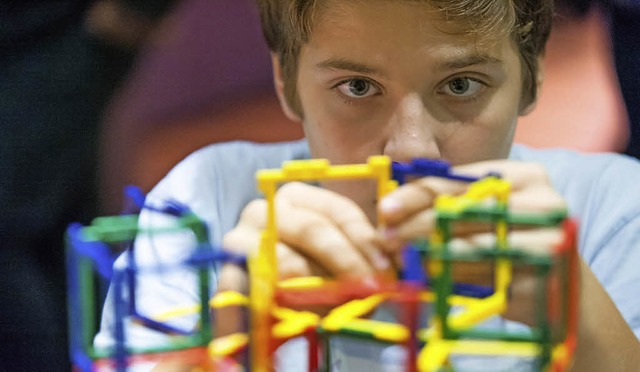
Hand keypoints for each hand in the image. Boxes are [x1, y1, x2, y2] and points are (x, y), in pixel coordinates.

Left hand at [378, 160, 567, 324]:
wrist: (562, 291)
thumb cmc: (512, 245)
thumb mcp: (485, 215)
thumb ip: (448, 204)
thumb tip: (391, 206)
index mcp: (522, 175)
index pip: (457, 181)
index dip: (416, 195)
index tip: (384, 210)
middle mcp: (541, 200)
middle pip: (463, 210)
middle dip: (415, 226)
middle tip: (385, 240)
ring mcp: (549, 237)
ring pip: (472, 244)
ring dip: (428, 253)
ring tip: (399, 259)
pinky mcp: (546, 275)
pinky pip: (487, 275)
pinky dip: (453, 277)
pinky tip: (427, 279)